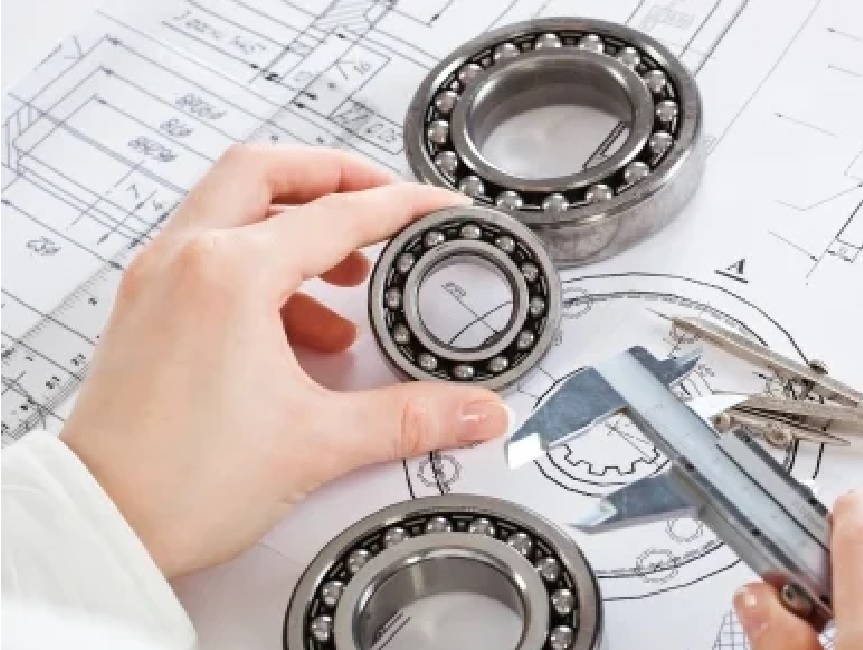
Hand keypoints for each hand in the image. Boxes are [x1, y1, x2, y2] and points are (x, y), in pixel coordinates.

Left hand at [60, 144, 511, 578]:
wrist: (102, 526)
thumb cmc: (179, 483)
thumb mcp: (318, 442)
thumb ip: (410, 418)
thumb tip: (474, 411)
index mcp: (229, 274)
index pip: (338, 214)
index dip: (403, 207)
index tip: (438, 209)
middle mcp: (186, 260)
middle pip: (266, 172)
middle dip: (332, 177)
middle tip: (380, 201)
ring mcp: (158, 281)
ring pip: (232, 208)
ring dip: (297, 228)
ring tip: (347, 279)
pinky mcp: (147, 310)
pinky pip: (211, 256)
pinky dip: (264, 271)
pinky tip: (300, 330)